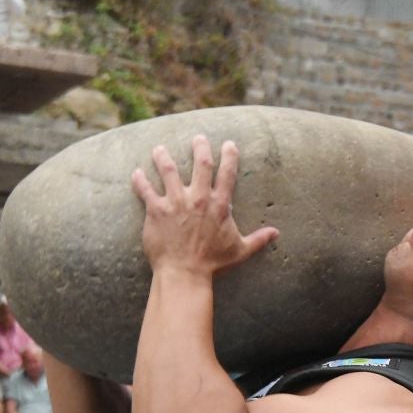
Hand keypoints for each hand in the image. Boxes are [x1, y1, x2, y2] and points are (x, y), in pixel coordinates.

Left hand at [130, 135, 278, 280]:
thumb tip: (276, 234)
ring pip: (168, 169)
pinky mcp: (156, 210)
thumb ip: (258, 239)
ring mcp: (176, 202)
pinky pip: (145, 189)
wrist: (184, 274)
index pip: (227, 173)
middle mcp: (198, 198)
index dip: (229, 156)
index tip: (229, 144)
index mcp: (219, 205)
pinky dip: (139, 180)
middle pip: (201, 163)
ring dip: (163, 157)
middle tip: (198, 138)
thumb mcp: (239, 251)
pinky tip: (136, 173)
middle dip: (200, 147)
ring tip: (160, 149)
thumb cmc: (212, 264)